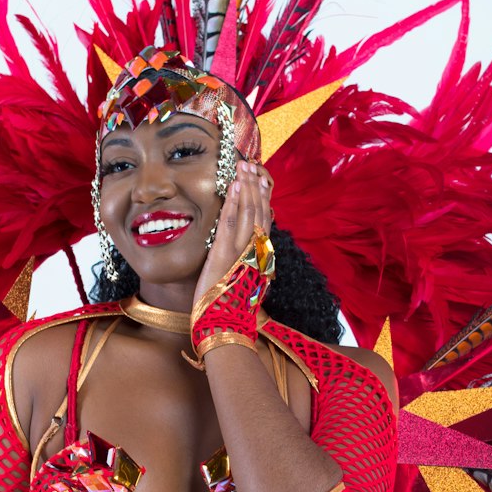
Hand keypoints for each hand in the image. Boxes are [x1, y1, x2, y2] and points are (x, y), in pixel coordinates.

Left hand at [193, 159, 272, 309]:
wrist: (226, 327)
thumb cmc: (230, 310)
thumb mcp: (243, 284)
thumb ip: (246, 265)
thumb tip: (246, 253)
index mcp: (260, 257)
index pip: (265, 221)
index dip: (264, 198)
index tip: (261, 179)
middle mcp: (256, 252)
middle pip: (260, 212)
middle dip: (256, 186)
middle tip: (251, 164)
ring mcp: (242, 252)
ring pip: (249, 213)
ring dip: (246, 188)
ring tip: (243, 168)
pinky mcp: (226, 254)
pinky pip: (232, 224)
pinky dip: (235, 203)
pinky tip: (235, 187)